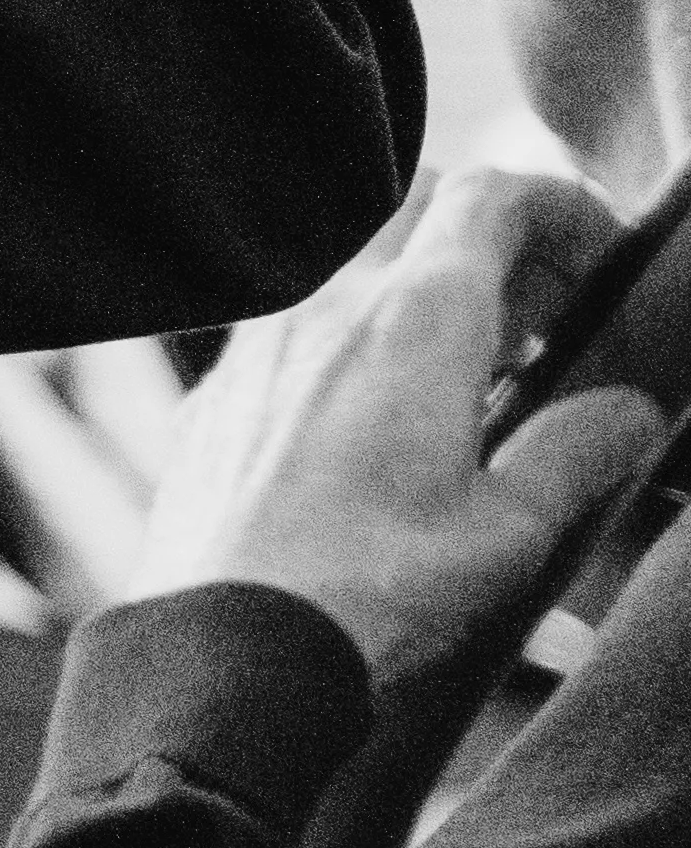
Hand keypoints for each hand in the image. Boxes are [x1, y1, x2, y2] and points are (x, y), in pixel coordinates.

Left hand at [131, 155, 651, 691]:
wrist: (225, 651)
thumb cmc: (369, 595)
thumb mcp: (506, 534)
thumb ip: (577, 455)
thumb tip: (630, 411)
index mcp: (413, 321)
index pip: (491, 196)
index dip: (558, 207)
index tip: (600, 259)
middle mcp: (326, 306)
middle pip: (417, 205)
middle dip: (493, 236)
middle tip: (545, 319)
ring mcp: (260, 342)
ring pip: (349, 261)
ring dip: (419, 286)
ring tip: (470, 374)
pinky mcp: (217, 393)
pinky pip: (293, 323)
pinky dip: (352, 335)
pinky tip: (377, 420)